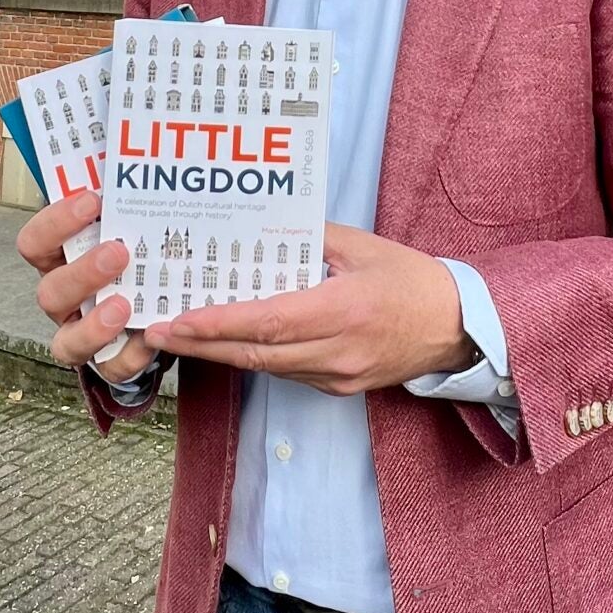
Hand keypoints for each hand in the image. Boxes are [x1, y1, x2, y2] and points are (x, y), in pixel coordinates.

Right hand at [15, 190, 156, 385]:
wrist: (158, 302)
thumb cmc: (136, 251)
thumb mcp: (128, 223)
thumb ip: (127, 196)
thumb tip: (145, 150)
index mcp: (59, 260)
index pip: (34, 242)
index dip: (56, 222)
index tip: (92, 198)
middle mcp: (63, 299)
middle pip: (49, 292)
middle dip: (82, 273)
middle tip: (118, 251)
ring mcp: (82, 334)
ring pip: (68, 342)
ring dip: (95, 325)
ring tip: (125, 306)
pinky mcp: (110, 363)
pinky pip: (112, 369)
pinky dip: (131, 356)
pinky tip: (152, 337)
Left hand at [141, 223, 476, 394]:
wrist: (456, 326)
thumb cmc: (411, 279)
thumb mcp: (362, 245)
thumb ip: (311, 235)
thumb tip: (262, 224)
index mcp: (342, 310)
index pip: (268, 322)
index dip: (219, 324)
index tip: (179, 319)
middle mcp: (337, 351)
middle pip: (257, 355)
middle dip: (201, 344)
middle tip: (155, 332)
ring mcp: (338, 376)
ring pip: (268, 369)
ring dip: (222, 353)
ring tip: (180, 337)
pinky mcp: (340, 387)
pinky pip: (289, 374)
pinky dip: (256, 359)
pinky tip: (228, 344)